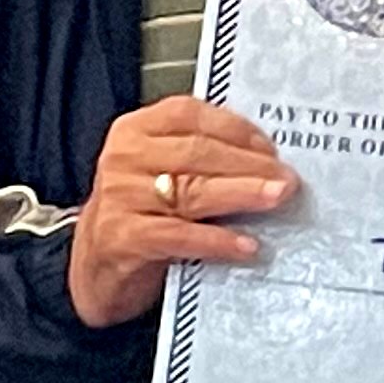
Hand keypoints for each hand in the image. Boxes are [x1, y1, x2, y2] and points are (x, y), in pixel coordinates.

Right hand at [66, 96, 299, 329]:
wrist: (95, 267)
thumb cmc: (139, 214)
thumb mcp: (160, 173)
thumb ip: (201, 159)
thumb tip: (268, 161)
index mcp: (135, 130)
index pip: (191, 115)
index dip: (236, 129)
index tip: (272, 148)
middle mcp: (124, 157)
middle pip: (197, 153)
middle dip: (250, 165)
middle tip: (287, 179)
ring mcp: (121, 197)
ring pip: (192, 190)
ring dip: (242, 194)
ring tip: (277, 198)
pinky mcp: (123, 238)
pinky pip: (179, 235)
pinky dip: (217, 239)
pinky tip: (246, 245)